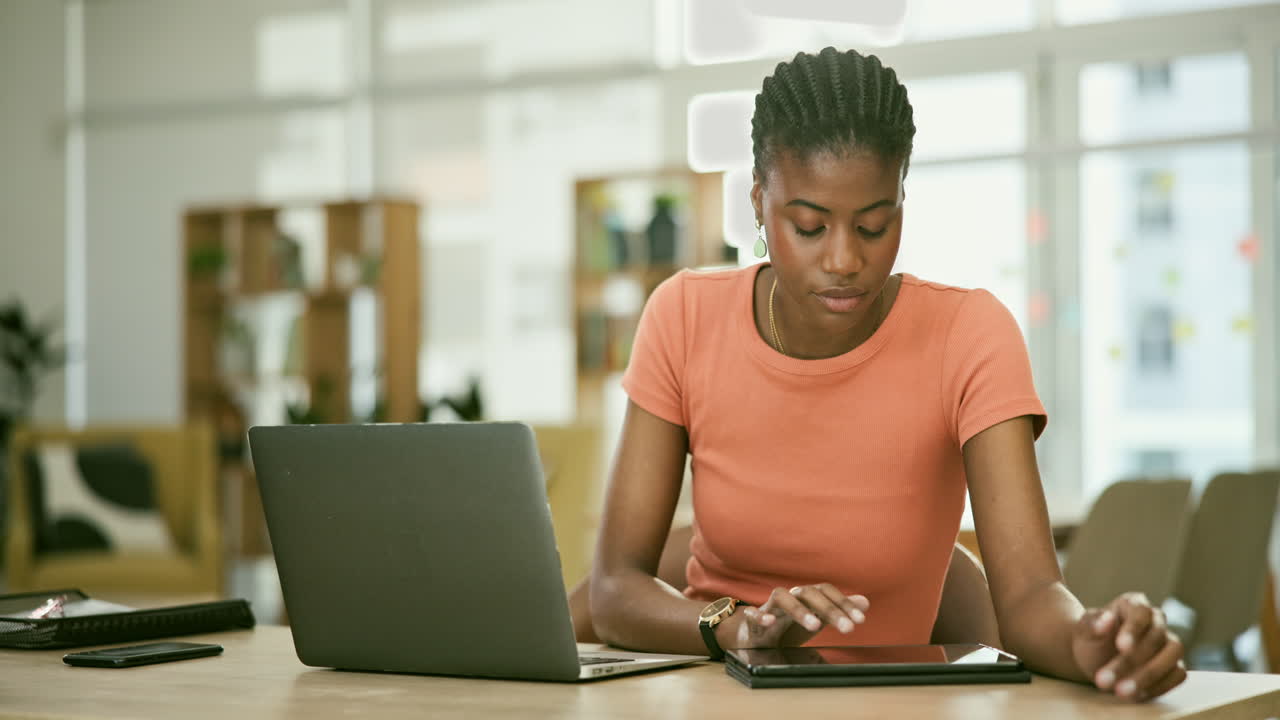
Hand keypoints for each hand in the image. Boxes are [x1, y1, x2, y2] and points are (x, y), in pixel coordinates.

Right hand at [719, 583, 868, 648]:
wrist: (754, 635)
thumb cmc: (788, 625)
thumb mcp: (816, 618)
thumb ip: (838, 610)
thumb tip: (865, 602)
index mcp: (805, 597)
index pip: (826, 591)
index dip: (843, 603)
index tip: (860, 620)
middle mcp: (789, 597)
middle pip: (809, 593)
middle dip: (830, 609)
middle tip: (847, 628)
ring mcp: (769, 607)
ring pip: (781, 597)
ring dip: (799, 610)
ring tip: (816, 626)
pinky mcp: (750, 620)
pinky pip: (752, 614)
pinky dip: (760, 615)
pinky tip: (770, 622)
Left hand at [1072, 592, 1186, 701]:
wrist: (1095, 660)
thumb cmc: (1091, 640)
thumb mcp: (1084, 631)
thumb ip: (1092, 624)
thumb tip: (1106, 619)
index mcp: (1133, 604)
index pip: (1141, 612)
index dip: (1134, 629)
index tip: (1121, 647)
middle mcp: (1156, 621)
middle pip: (1155, 637)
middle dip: (1131, 661)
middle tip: (1105, 680)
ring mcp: (1169, 643)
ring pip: (1173, 654)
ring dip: (1149, 676)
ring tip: (1121, 692)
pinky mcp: (1175, 666)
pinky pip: (1177, 675)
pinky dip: (1159, 686)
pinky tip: (1135, 695)